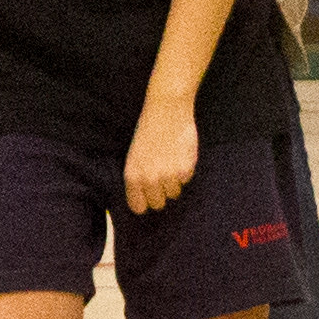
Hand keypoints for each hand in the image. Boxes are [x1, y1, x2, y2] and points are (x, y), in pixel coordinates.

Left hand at [124, 99, 200, 214]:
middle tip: (162, 177)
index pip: (138, 208)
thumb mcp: (135, 156)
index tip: (148, 197)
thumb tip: (146, 200)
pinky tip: (180, 154)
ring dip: (174, 182)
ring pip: (174, 194)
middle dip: (161, 194)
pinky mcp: (184, 170)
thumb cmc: (148, 131)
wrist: (166, 110)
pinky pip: (186, 181)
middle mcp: (149, 179)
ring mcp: (167, 176)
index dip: (144, 202)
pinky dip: (185, 171)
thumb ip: (139, 179)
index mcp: (132, 176)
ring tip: (171, 161)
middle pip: (158, 204)